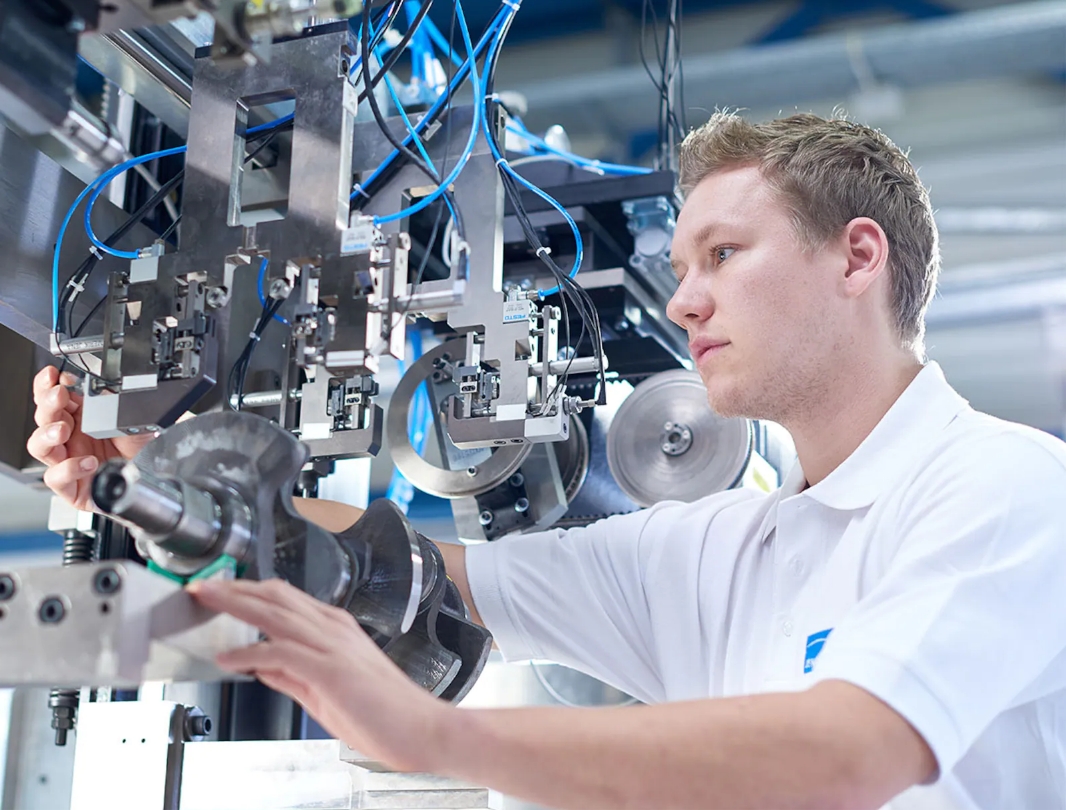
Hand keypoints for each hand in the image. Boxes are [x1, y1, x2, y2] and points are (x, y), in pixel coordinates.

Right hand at [26, 366, 153, 510]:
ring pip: (39, 446)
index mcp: (80, 418)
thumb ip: (117, 403)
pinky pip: (55, 477)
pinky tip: (88, 461)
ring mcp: (67, 461)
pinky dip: (69, 467)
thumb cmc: (139, 451)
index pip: (53, 398)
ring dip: (47, 433)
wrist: (150, 479)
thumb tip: (107, 386)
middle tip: (60, 395)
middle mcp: (70, 439)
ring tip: (63, 429)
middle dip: (48, 403)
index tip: (54, 375)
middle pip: (43, 418)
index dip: (48, 385)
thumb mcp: (134, 420)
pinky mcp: (70, 487)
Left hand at [188, 577, 451, 771]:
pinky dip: (249, 651)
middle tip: (201, 584)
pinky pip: (280, 652)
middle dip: (235, 587)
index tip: (221, 591)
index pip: (285, 598)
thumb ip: (292, 676)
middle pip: (275, 595)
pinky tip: (228, 657)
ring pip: (275, 612)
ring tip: (205, 599)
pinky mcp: (330, 669)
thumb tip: (259, 665)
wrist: (423, 730)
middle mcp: (334, 629)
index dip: (250, 591)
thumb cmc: (386, 714)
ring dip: (236, 603)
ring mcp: (333, 646)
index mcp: (337, 629)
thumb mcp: (327, 693)